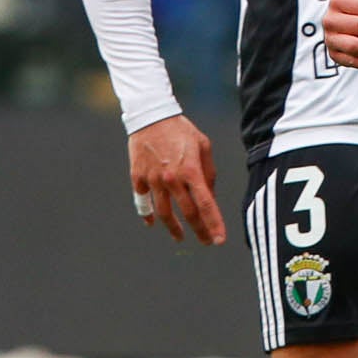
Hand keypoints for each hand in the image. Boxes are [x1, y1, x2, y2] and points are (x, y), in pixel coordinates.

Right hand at [128, 115, 226, 244]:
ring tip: (180, 236)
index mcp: (191, 171)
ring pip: (163, 213)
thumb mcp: (203, 146)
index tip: (219, 240)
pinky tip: (151, 222)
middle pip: (187, 213)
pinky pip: (143, 202)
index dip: (214, 224)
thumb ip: (208, 172)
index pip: (206, 204)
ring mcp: (153, 180)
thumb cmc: (181, 131)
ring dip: (173, 228)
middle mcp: (172, 179)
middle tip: (206, 241)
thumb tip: (210, 195)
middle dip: (199, 230)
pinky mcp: (137, 177)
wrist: (151, 116)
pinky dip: (147, 213)